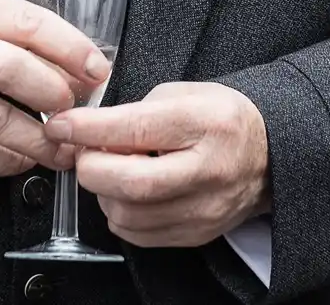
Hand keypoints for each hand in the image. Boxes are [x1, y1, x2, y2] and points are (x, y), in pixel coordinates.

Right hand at [0, 0, 109, 177]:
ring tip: (61, 148)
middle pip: (11, 72)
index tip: (97, 69)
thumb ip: (6, 26)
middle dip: (56, 95)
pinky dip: (2, 162)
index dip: (70, 48)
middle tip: (79, 111)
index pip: (25, 23)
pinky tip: (20, 160)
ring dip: (37, 141)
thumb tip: (71, 58)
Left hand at [46, 81, 270, 247]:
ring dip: (104, 191)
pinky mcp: (195, 235)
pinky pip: (137, 234)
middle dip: (91, 166)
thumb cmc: (221, 118)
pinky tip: (128, 192)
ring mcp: (203, 210)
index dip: (88, 129)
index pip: (135, 129)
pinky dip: (120, 212)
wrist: (267, 155)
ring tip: (113, 170)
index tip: (62, 125)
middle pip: (129, 183)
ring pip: (127, 214)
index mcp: (205, 123)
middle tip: (85, 151)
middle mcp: (207, 171)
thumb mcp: (184, 93)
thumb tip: (90, 130)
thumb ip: (137, 110)